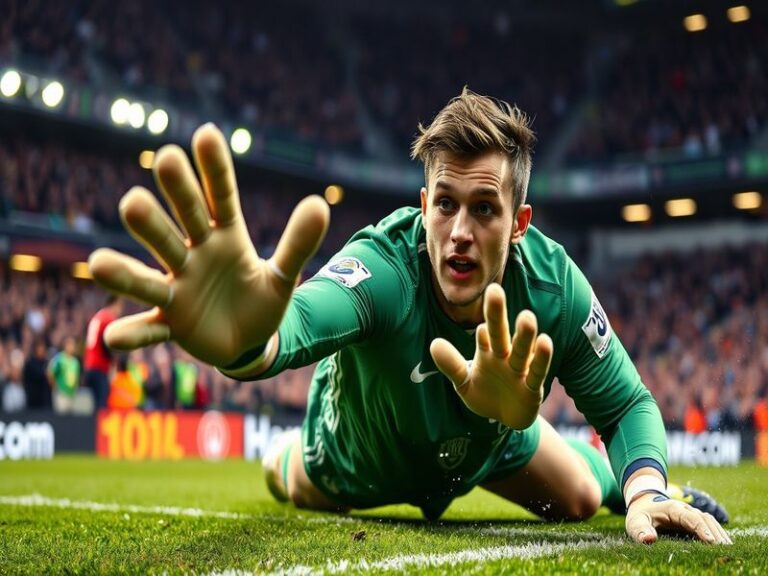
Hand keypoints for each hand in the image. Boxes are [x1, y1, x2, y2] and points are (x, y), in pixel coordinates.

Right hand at [88, 124, 329, 366]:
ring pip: (149, 276)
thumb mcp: (284, 274)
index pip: (219, 198)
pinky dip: (133, 334)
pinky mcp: (170, 324)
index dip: (214, 169)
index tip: (207, 134)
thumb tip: (320, 203)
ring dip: (126, 272)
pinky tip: (113, 337)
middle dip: (171, 199)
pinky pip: (149, 329)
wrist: (248, 339)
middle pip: (180, 225)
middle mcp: (194, 255)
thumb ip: (298, 243)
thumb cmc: (260, 298)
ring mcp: (178, 289)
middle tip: (164, 161)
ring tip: (98, 263)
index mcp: (224, 237)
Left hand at [429, 283, 552, 428]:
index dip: (481, 324)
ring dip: (524, 335)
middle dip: (497, 313)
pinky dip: (541, 358)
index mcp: (488, 352)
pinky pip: (538, 371)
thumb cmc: (485, 394)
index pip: (484, 333)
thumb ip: (452, 365)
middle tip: (494, 289)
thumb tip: (433, 343)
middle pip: (500, 333)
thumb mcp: (464, 383)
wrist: (506, 419)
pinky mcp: (533, 388)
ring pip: (521, 349)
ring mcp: (520, 370)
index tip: (479, 312)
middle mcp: (505, 356)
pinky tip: (545, 340)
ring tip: (527, 316)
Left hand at [626, 492, 731, 544]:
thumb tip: (649, 539)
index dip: (701, 529)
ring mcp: (692, 515)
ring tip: (729, 550)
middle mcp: (686, 510)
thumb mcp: (635, 521)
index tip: (711, 541)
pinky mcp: (695, 521)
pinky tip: (725, 546)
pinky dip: (718, 534)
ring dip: (720, 534)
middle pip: (705, 520)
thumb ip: (640, 530)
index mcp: (673, 508)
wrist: (644, 503)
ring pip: (710, 522)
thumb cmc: (640, 514)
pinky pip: (710, 526)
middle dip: (715, 534)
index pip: (691, 517)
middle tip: (725, 550)